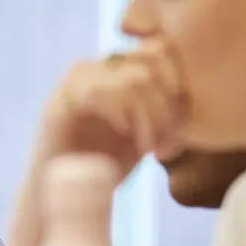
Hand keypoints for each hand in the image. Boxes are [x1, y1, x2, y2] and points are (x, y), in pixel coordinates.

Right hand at [38, 40, 188, 179]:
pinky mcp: (59, 101)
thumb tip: (187, 99)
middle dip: (167, 106)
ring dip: (150, 118)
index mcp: (112, 68)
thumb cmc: (102, 165)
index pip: (159, 51)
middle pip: (151, 62)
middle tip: (165, 145)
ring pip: (134, 79)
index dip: (178, 87)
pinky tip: (125, 137)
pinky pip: (104, 93)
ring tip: (149, 149)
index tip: (177, 131)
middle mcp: (93, 66)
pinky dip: (125, 117)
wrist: (59, 194)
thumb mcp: (144, 134)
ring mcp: (73, 81)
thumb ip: (164, 111)